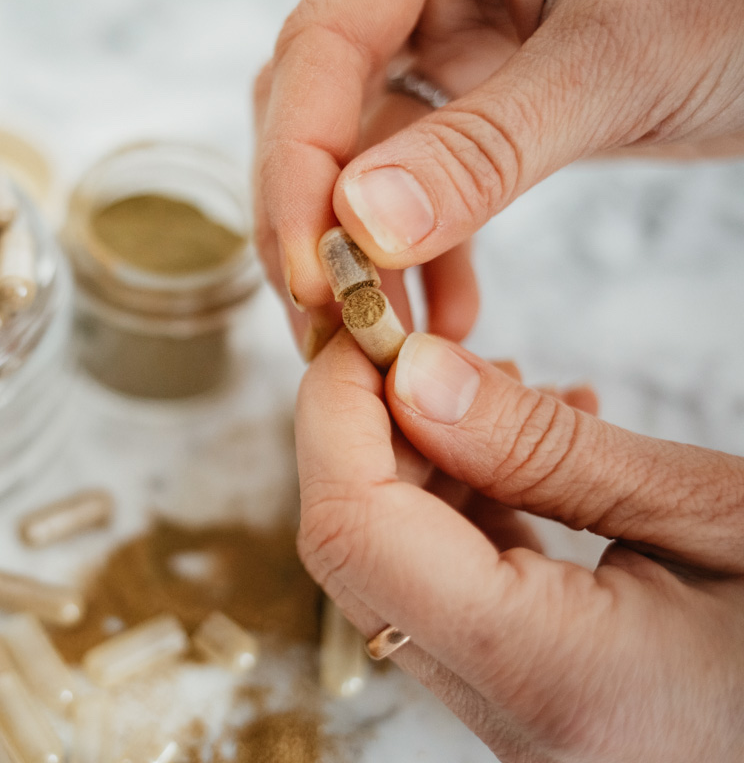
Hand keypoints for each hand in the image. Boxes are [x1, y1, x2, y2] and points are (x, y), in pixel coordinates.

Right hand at [254, 0, 743, 353]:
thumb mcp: (616, 61)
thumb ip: (488, 143)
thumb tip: (365, 228)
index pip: (319, 52)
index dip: (297, 169)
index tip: (315, 274)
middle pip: (316, 113)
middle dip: (312, 226)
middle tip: (329, 323)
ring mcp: (447, 52)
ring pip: (360, 163)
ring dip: (362, 257)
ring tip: (380, 341)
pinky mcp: (479, 109)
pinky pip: (420, 189)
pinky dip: (424, 258)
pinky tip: (450, 316)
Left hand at [296, 331, 743, 760]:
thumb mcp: (723, 518)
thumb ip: (548, 452)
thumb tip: (413, 374)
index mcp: (550, 675)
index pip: (352, 529)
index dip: (335, 412)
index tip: (364, 325)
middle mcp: (506, 714)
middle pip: (354, 550)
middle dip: (365, 429)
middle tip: (421, 342)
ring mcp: (514, 715)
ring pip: (395, 566)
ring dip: (423, 462)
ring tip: (511, 386)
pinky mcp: (533, 695)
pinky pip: (455, 587)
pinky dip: (472, 505)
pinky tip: (541, 449)